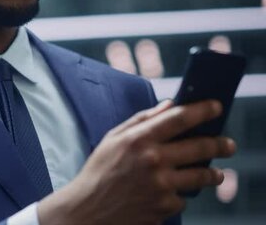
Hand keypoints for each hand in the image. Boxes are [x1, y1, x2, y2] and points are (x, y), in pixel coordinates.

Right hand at [37, 100, 235, 224]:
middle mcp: (153, 160)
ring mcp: (161, 185)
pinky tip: (167, 193)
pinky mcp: (165, 206)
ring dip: (212, 173)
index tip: (216, 106)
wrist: (88, 209)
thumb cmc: (98, 172)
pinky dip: (178, 194)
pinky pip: (183, 197)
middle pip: (200, 146)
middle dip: (220, 143)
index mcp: (138, 139)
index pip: (179, 118)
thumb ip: (141, 120)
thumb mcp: (112, 138)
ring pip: (201, 175)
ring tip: (214, 173)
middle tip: (228, 144)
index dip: (203, 110)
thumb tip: (168, 106)